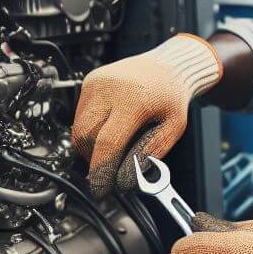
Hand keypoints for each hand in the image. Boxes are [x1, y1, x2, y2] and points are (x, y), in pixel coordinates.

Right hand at [72, 34, 220, 196]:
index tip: (101, 188)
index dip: (102, 170)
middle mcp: (109, 87)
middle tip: (108, 168)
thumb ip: (150, 153)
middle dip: (94, 159)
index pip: (108, 142)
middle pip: (86, 136)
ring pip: (79, 127)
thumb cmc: (172, 95)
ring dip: (90, 146)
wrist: (168, 65)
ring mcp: (96, 82)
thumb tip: (125, 179)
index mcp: (134, 98)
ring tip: (111, 149)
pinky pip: (80, 115)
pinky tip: (108, 129)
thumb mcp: (174, 128)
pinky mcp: (89, 81)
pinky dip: (90, 129)